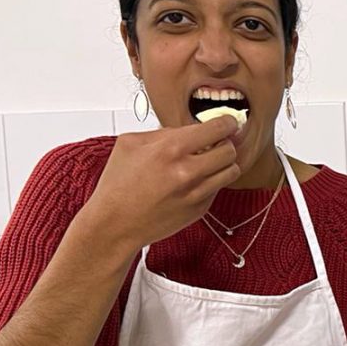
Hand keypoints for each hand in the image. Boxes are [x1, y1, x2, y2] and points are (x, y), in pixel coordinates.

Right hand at [82, 116, 241, 254]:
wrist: (115, 223)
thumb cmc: (118, 183)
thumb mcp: (130, 144)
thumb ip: (163, 132)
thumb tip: (189, 129)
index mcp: (170, 149)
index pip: (217, 129)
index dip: (227, 123)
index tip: (228, 122)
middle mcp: (187, 171)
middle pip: (230, 150)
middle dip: (225, 143)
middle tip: (217, 143)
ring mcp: (196, 192)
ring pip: (232, 171)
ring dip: (224, 163)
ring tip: (210, 161)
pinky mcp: (200, 209)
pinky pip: (219, 188)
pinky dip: (213, 181)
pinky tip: (196, 180)